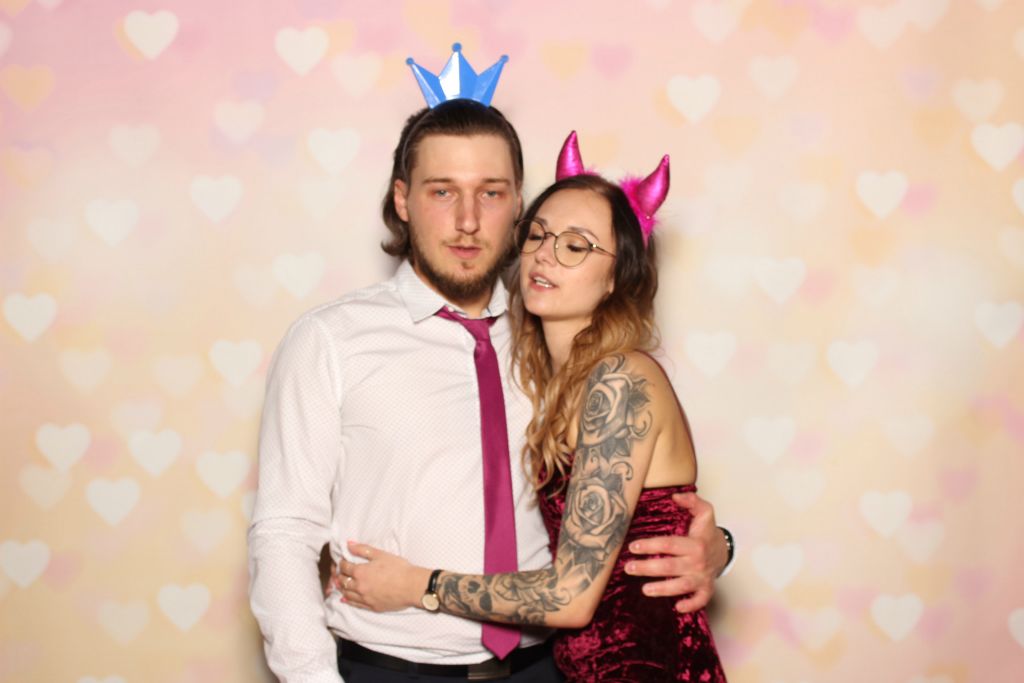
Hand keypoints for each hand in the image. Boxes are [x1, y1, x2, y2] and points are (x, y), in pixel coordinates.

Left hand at [333, 541, 429, 612]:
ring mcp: (365, 598)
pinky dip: (348, 601)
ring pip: (347, 594)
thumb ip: (362, 549)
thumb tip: (349, 544)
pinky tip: (345, 599)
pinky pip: (355, 604)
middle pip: (343, 581)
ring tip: (340, 584)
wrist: (411, 586)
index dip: (341, 563)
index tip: (342, 561)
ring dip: (342, 588)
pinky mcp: (372, 607)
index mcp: (361, 572)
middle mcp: (360, 586)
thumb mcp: (380, 554)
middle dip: (339, 575)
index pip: (344, 567)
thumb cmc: (399, 568)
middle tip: (338, 572)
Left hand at [623, 492, 726, 612]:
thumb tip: (675, 495)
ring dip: (662, 589)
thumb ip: (691, 501)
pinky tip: (677, 607)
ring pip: (681, 586)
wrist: (725, 550)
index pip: (668, 544)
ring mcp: (702, 577)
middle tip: (629, 568)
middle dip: (647, 568)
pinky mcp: (706, 589)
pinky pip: (700, 600)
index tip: (633, 546)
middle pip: (669, 567)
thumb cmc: (707, 532)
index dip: (650, 545)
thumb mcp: (704, 512)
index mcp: (695, 544)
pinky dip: (690, 605)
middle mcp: (698, 562)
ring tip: (644, 590)